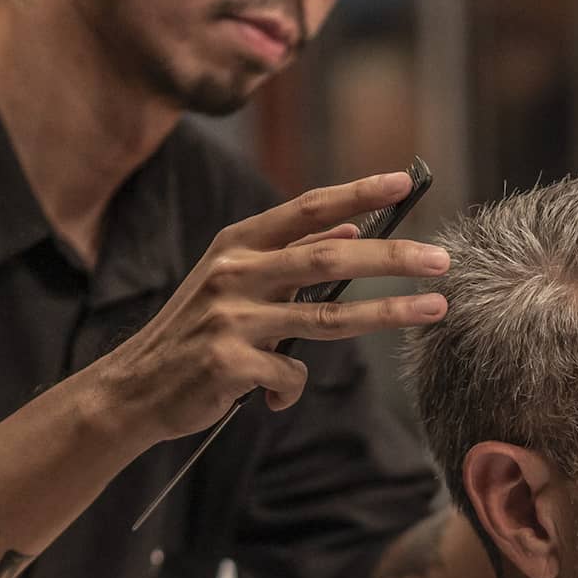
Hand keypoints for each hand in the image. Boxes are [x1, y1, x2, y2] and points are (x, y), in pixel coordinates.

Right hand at [90, 171, 449, 447]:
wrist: (136, 388)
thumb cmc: (196, 336)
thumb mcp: (234, 284)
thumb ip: (286, 259)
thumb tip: (346, 230)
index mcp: (239, 246)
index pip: (306, 209)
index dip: (356, 192)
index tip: (402, 181)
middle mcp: (235, 274)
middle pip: (329, 257)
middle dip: (391, 255)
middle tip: (441, 258)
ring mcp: (232, 317)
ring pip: (328, 317)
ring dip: (388, 312)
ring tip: (435, 308)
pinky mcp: (229, 362)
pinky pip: (291, 376)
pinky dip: (290, 389)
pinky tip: (268, 396)